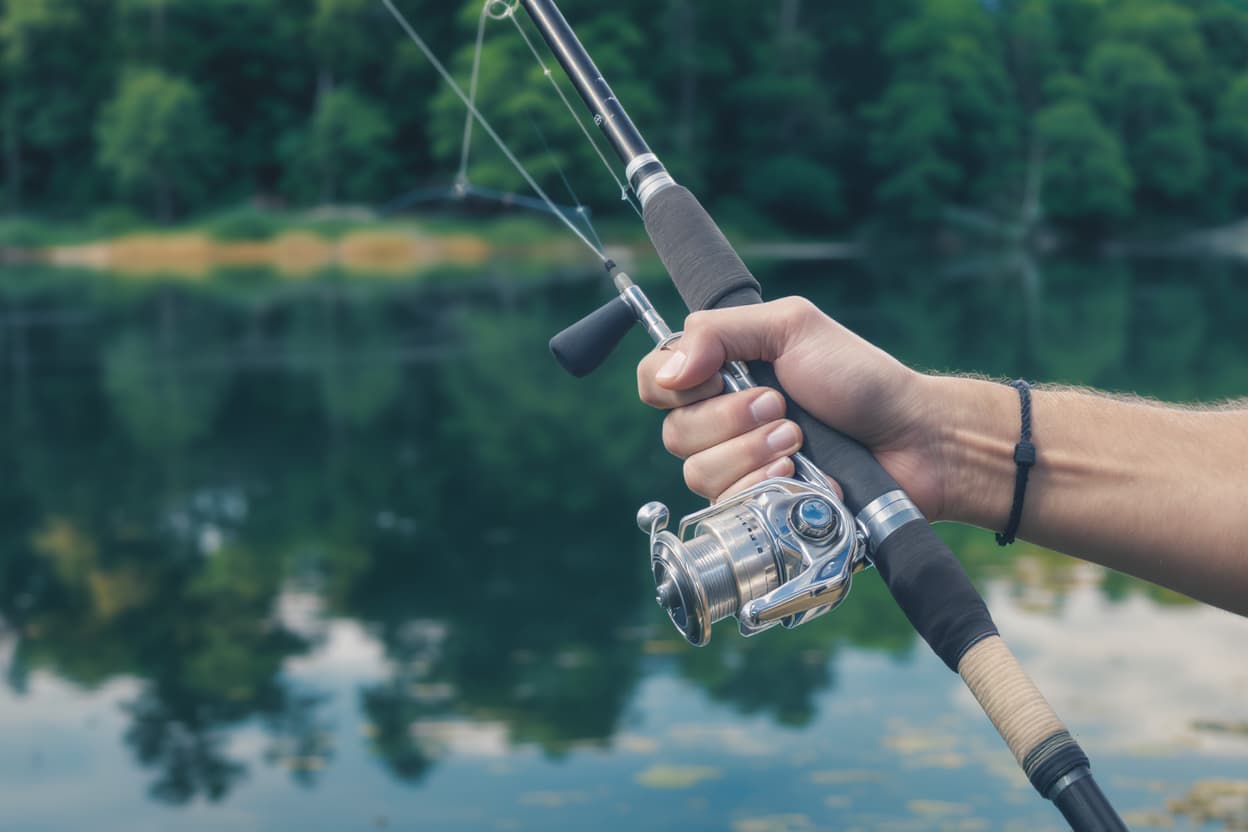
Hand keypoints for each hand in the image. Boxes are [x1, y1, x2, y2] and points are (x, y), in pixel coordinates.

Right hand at [637, 297, 947, 515]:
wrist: (913, 440)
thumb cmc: (860, 378)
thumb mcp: (793, 327)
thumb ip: (720, 332)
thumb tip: (667, 371)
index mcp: (721, 373)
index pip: (654, 381)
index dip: (675, 386)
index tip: (720, 378)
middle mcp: (722, 422)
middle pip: (675, 433)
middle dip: (733, 419)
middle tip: (783, 407)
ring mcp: (739, 469)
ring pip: (699, 473)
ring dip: (753, 453)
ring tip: (798, 441)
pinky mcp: (757, 508)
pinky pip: (730, 507)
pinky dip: (765, 487)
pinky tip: (797, 475)